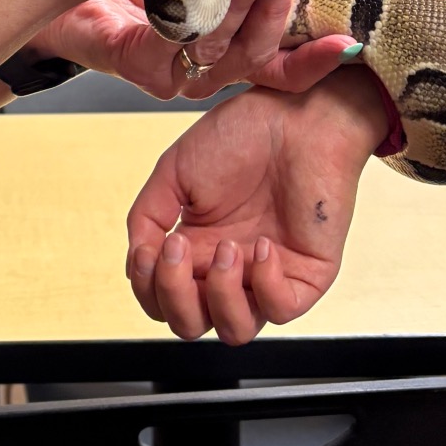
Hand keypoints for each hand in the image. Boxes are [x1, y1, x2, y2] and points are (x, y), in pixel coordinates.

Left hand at [32, 0, 358, 101]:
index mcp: (222, 46)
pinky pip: (182, 47)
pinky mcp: (141, 68)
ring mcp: (172, 73)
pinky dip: (202, 15)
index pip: (281, 66)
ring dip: (245, 12)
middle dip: (278, 15)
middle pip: (259, 58)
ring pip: (226, 55)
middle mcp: (201, 67)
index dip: (314, 61)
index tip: (346, 44)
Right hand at [124, 69, 388, 342]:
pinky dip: (265, 284)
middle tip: (180, 247)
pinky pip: (281, 311)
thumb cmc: (241, 134)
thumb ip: (146, 218)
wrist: (296, 115)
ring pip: (235, 331)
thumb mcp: (173, 172)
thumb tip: (138, 262)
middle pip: (190, 325)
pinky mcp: (306, 276)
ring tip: (227, 248)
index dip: (149, 287)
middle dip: (175, 296)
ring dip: (219, 295)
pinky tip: (264, 244)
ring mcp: (268, 276)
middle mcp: (229, 269)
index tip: (151, 247)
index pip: (162, 300)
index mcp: (195, 249)